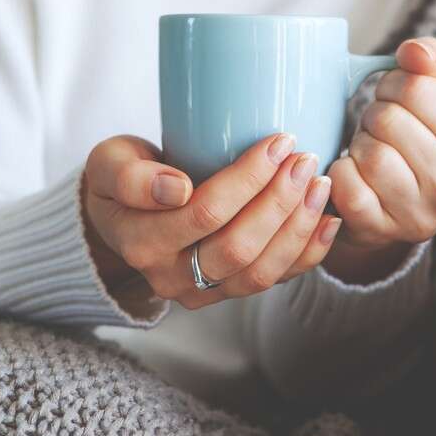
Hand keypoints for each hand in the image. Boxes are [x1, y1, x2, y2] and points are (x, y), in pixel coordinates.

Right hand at [81, 134, 341, 308]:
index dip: (248, 179)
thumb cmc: (120, 177)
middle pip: (238, 248)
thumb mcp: (109, 163)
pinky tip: (327, 220)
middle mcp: (170, 277)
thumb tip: (176, 190)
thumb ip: (131, 176)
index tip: (278, 142)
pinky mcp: (226, 293)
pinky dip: (307, 253)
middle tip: (305, 160)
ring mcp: (201, 291)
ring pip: (260, 272)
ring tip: (319, 183)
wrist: (120, 215)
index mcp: (141, 242)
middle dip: (280, 202)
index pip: (205, 213)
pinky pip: (274, 281)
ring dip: (298, 228)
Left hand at [325, 37, 435, 282]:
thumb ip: (428, 59)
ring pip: (371, 154)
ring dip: (358, 145)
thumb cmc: (409, 135)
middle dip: (373, 115)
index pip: (416, 87)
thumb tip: (415, 52)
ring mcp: (419, 214)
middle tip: (378, 129)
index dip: (393, 85)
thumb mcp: (429, 91)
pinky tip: (352, 173)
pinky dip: (339, 172)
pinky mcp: (381, 231)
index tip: (396, 99)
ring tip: (369, 151)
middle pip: (389, 120)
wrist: (388, 201)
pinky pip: (348, 186)